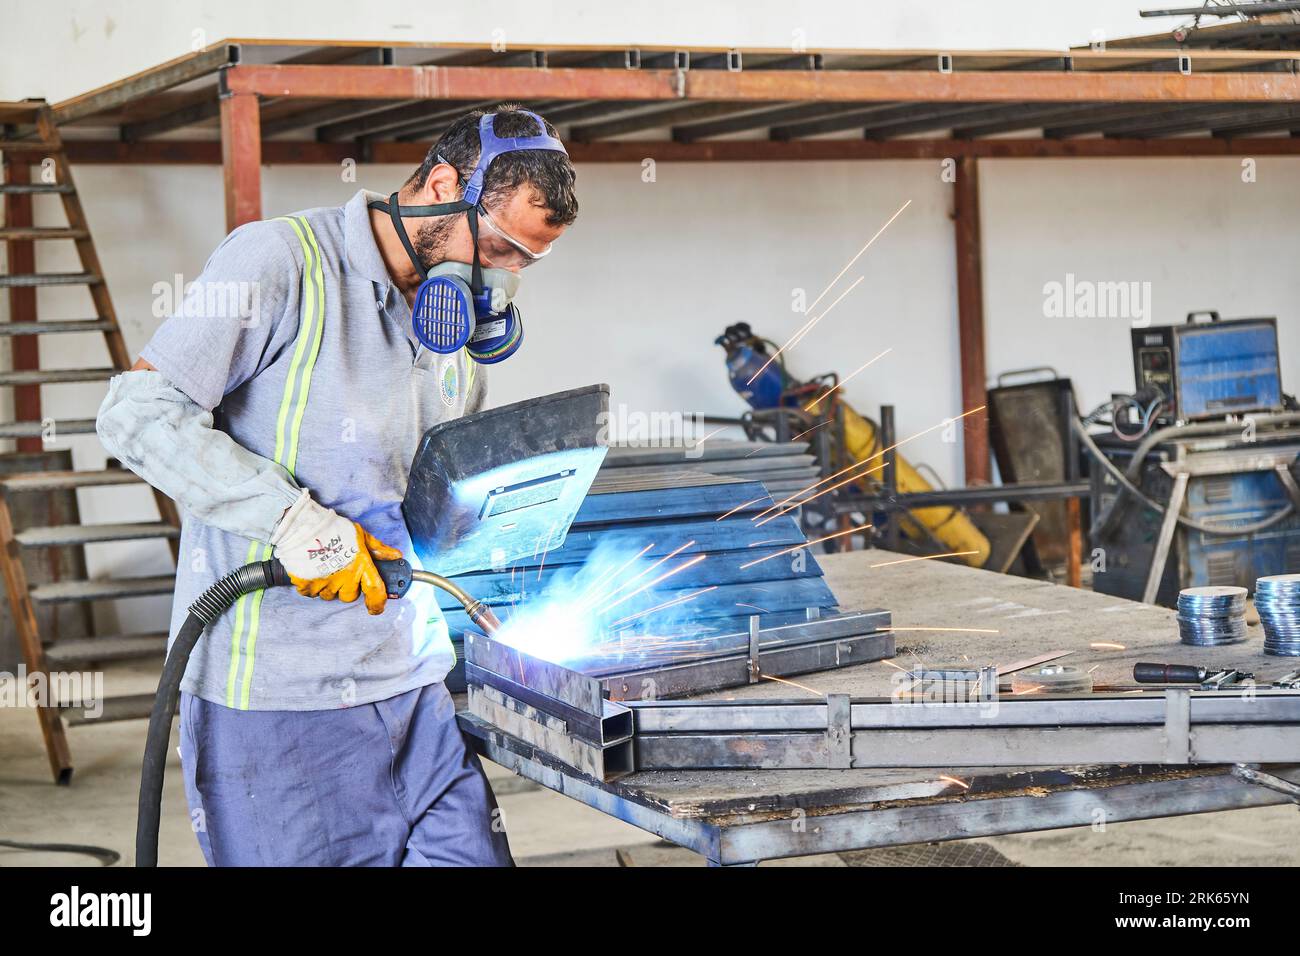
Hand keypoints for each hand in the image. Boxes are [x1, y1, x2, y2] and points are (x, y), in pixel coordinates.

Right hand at [270, 490, 401, 614]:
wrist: (303, 525)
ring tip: (327, 567)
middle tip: (342, 571)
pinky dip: (314, 585)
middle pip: (350, 596)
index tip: (377, 607)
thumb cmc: (333, 528)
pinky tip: (314, 570)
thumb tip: (396, 556)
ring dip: (331, 586)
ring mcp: (325, 583)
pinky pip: (313, 593)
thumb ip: (378, 548)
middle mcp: (344, 578)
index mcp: (360, 565)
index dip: (378, 604)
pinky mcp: (307, 585)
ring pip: (331, 595)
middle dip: (348, 587)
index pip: (375, 592)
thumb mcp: (360, 535)